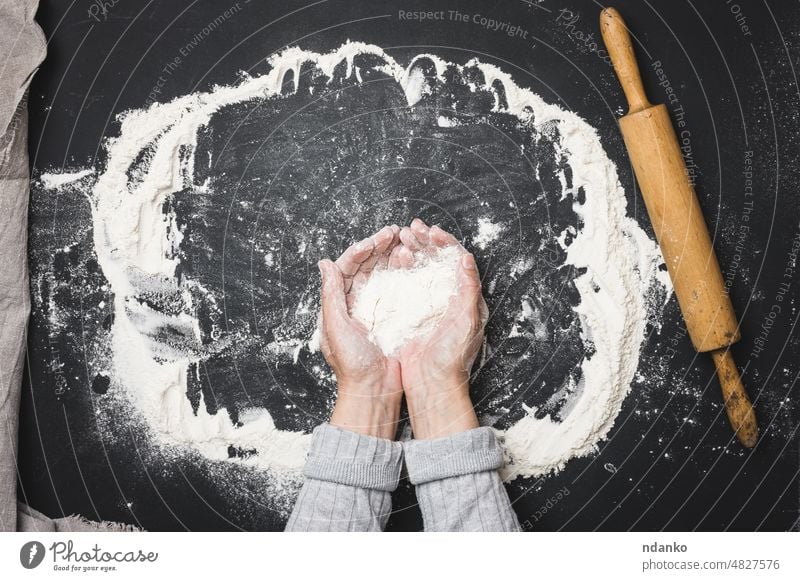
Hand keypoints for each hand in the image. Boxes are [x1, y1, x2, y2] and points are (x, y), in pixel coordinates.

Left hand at [318, 225, 403, 438]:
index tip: (377, 239)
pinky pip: (398, 286)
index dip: (362, 249)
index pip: (348, 266)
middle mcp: (356, 301)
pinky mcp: (393, 315)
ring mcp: (376, 308)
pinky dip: (404, 271)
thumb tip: (325, 263)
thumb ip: (330, 295)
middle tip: (395, 231)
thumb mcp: (335, 327)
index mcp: (339, 302)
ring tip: (405, 240)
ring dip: (392, 254)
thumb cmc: (352, 364)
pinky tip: (412, 260)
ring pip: (383, 272)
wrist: (374, 390)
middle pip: (367, 264)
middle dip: (379, 245)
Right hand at [397, 219, 488, 438]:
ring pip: (420, 268)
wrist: (431, 384)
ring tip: (399, 238)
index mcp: (466, 298)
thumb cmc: (452, 357)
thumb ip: (469, 289)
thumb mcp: (466, 321)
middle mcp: (448, 298)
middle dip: (425, 241)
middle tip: (411, 228)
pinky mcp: (410, 313)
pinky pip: (404, 284)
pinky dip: (398, 268)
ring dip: (411, 250)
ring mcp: (428, 305)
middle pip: (437, 260)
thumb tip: (466, 258)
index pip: (457, 261)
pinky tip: (391, 259)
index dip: (445, 243)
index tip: (431, 232)